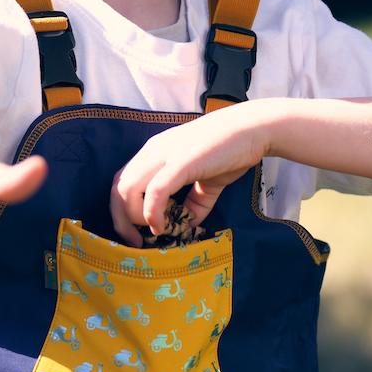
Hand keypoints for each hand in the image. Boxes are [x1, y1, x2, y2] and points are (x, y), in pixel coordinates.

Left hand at [110, 102, 270, 246]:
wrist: (253, 129)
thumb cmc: (231, 150)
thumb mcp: (207, 181)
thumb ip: (195, 202)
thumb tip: (188, 226)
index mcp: (155, 153)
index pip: (123, 182)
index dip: (123, 211)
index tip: (136, 233)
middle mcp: (152, 151)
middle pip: (117, 188)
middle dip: (121, 220)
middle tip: (135, 241)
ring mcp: (164, 155)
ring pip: (127, 189)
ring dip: (133, 218)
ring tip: (151, 233)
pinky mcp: (180, 162)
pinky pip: (154, 191)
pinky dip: (152, 213)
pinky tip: (161, 226)